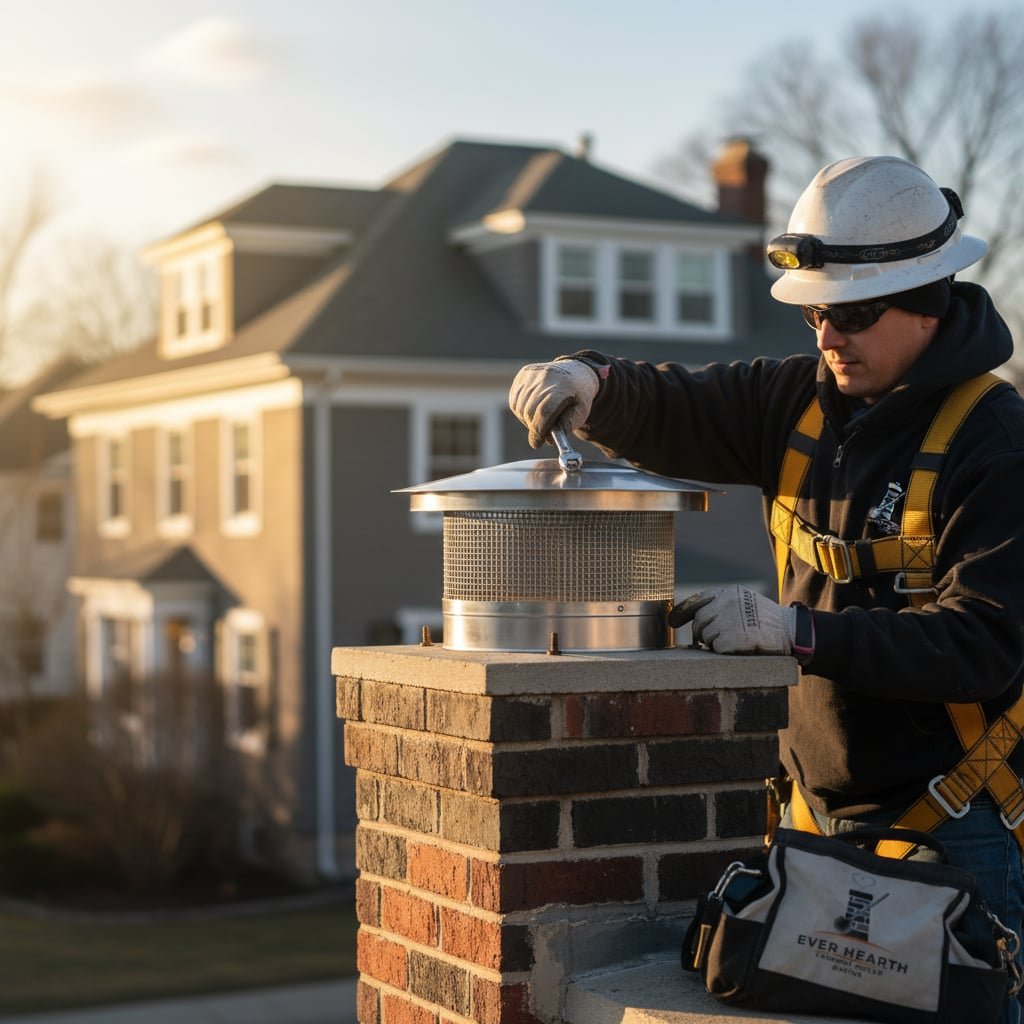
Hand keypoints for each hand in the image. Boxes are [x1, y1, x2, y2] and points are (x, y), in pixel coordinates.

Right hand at [508, 360, 599, 448]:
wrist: (575, 372)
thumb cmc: (578, 396)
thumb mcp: (582, 412)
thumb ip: (568, 425)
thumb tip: (548, 438)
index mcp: (563, 387)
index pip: (544, 412)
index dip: (539, 431)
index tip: (537, 443)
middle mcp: (546, 376)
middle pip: (530, 411)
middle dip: (534, 428)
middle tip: (540, 435)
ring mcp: (533, 373)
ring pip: (520, 408)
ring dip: (527, 420)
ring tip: (541, 419)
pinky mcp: (524, 373)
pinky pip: (515, 401)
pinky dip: (521, 410)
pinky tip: (533, 409)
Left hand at [668, 585, 796, 654]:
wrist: (788, 630)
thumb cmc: (765, 618)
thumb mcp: (743, 601)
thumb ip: (721, 604)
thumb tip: (695, 617)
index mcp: (728, 593)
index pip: (697, 601)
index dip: (682, 612)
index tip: (672, 622)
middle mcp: (726, 603)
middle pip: (699, 622)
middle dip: (701, 634)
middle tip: (710, 641)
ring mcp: (730, 620)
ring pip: (707, 636)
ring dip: (714, 643)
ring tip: (731, 642)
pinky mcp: (735, 637)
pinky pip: (718, 648)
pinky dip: (724, 651)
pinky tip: (736, 648)